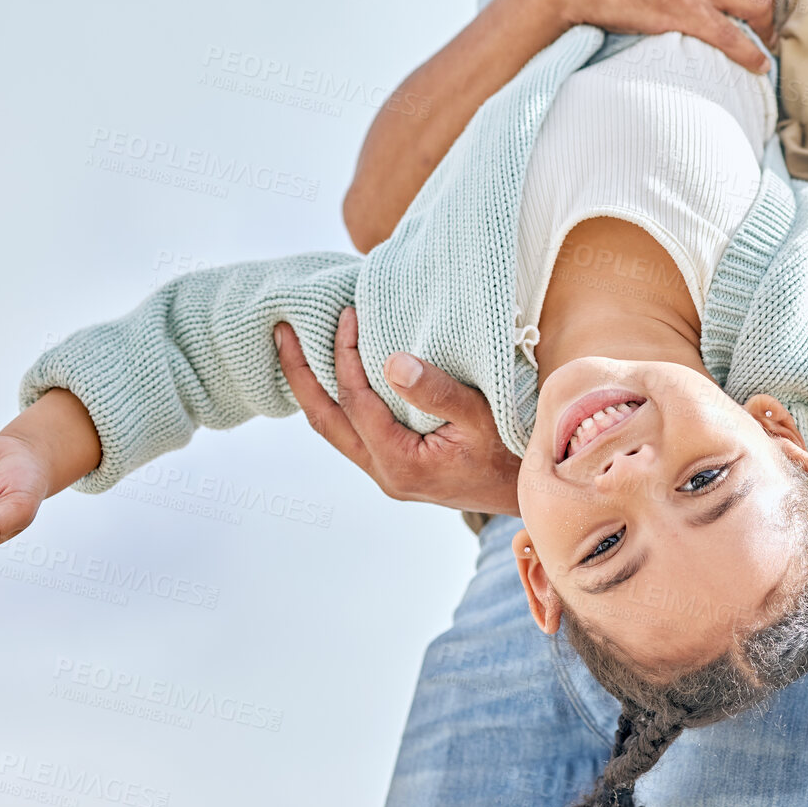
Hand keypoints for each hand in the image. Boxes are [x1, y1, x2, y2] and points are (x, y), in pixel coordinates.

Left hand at [276, 308, 521, 516]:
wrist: (526, 492)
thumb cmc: (510, 453)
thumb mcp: (482, 416)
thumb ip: (437, 391)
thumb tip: (391, 361)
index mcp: (399, 462)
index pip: (356, 401)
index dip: (345, 355)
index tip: (346, 314)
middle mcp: (383, 472)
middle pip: (324, 420)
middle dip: (300, 374)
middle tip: (281, 332)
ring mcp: (385, 472)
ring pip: (333, 428)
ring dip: (313, 388)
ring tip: (296, 348)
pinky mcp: (393, 466)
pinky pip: (351, 430)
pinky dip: (337, 400)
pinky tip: (335, 375)